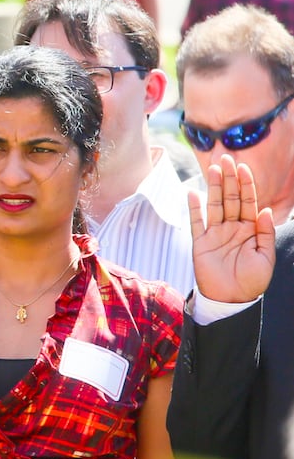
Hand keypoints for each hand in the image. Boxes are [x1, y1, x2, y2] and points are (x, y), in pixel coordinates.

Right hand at [189, 154, 274, 303]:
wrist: (231, 299)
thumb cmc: (252, 281)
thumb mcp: (266, 257)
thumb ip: (265, 232)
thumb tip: (265, 210)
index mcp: (250, 229)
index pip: (249, 202)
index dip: (246, 184)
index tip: (243, 167)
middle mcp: (233, 228)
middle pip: (231, 198)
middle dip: (229, 179)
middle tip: (226, 158)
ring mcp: (216, 234)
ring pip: (215, 205)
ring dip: (214, 187)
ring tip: (213, 169)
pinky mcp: (201, 243)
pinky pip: (197, 222)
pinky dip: (194, 208)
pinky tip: (193, 193)